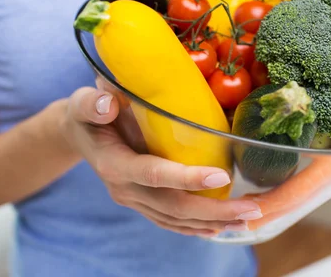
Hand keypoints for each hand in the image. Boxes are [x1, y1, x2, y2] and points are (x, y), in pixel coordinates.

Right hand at [59, 85, 262, 236]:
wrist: (79, 136)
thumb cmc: (87, 114)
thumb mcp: (84, 103)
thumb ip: (92, 103)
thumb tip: (107, 102)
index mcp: (114, 164)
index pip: (154, 174)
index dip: (186, 178)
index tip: (221, 175)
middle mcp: (125, 189)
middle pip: (173, 207)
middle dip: (214, 210)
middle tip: (251, 208)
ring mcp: (134, 200)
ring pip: (176, 220)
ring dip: (213, 222)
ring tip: (247, 219)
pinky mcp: (142, 203)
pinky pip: (171, 221)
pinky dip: (196, 227)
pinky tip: (220, 228)